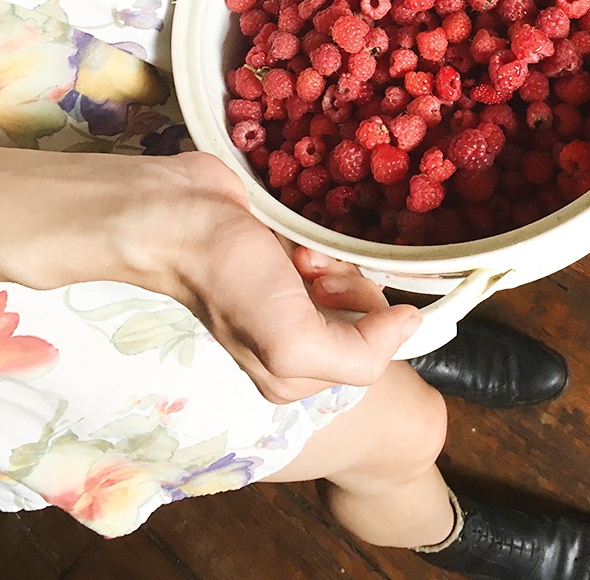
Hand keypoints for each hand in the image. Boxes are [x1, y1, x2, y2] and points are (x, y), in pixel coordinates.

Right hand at [0, 145, 420, 403]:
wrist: (176, 214)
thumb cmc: (229, 279)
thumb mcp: (293, 341)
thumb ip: (360, 353)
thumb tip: (413, 323)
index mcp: (293, 376)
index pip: (371, 353)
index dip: (367, 317)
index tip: (331, 290)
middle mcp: (293, 342)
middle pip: (364, 314)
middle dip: (347, 285)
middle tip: (311, 269)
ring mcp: (287, 298)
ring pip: (350, 280)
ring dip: (334, 261)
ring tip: (299, 253)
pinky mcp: (283, 258)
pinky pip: (332, 252)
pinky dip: (322, 242)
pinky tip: (294, 240)